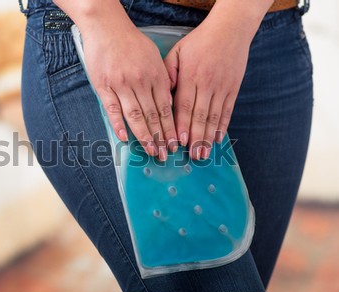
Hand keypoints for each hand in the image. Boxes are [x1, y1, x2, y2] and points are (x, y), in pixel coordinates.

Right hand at [83, 24, 177, 160]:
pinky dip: (118, 124)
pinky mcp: (104, 86)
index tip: (175, 143)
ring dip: (144, 136)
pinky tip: (124, 138)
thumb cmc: (132, 43)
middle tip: (165, 154)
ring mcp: (122, 85)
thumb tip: (168, 102)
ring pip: (135, 115)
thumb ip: (163, 79)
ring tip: (150, 151)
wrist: (107, 27)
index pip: (166, 108)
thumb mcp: (154, 57)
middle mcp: (141, 82)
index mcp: (156, 76)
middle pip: (153, 115)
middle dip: (160, 137)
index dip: (171, 128)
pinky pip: (112, 108)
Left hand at [164, 0, 271, 159]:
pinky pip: (227, 111)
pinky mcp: (233, 89)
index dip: (181, 125)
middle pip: (199, 116)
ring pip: (214, 117)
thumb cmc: (199, 41)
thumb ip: (168, 73)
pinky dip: (222, 126)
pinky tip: (217, 139)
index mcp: (190, 77)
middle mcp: (206, 84)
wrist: (230, 30)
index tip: (179, 142)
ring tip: (204, 154)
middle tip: (192, 156)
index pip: (184, 106)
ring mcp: (222, 88)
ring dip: (208, 137)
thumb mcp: (177, 52)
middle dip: (195, 138)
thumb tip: (164, 95)